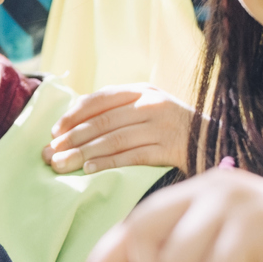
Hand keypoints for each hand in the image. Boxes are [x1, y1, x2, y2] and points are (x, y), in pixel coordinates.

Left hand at [42, 85, 193, 174]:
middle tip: (49, 154)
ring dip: (83, 154)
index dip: (73, 115)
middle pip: (102, 122)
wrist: (212, 140)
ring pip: (113, 140)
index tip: (54, 131)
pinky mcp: (169, 148)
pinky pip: (132, 156)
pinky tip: (88, 171)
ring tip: (61, 165)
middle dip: (71, 139)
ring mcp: (161, 126)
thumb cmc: (170, 126)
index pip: (100, 99)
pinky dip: (108, 163)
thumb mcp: (148, 106)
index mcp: (141, 90)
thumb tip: (73, 121)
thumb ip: (118, 108)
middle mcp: (151, 104)